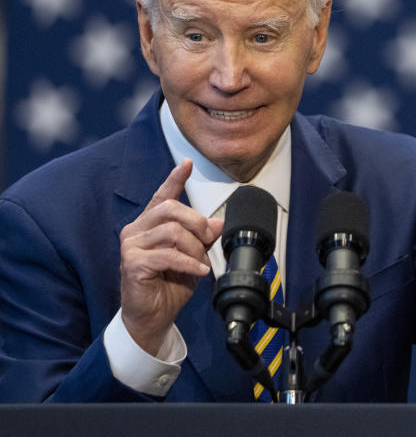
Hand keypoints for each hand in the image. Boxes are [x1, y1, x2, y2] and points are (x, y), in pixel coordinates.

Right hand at [119, 159, 222, 354]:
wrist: (152, 317)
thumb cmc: (168, 285)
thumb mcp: (193, 257)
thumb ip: (202, 238)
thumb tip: (217, 222)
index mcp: (150, 224)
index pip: (162, 195)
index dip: (176, 178)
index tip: (188, 163)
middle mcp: (137, 230)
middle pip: (172, 208)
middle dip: (197, 222)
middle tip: (207, 240)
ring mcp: (132, 245)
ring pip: (172, 231)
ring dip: (194, 248)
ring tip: (199, 263)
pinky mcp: (132, 263)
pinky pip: (168, 254)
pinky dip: (189, 262)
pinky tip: (199, 271)